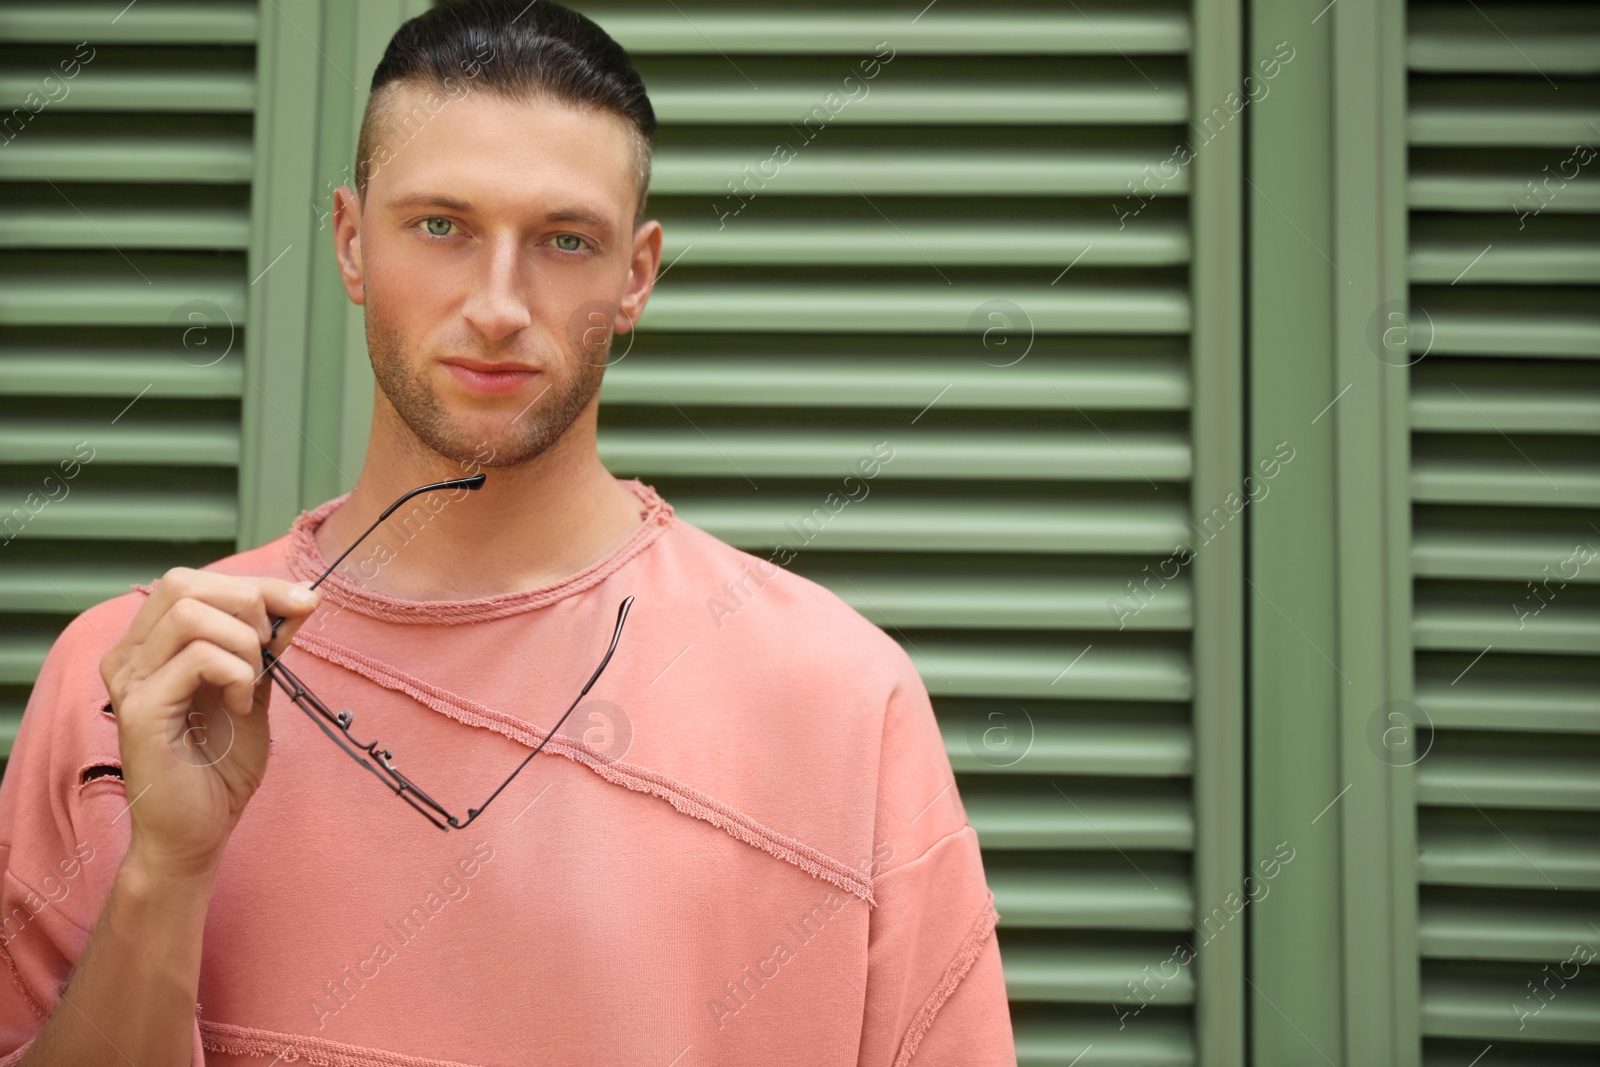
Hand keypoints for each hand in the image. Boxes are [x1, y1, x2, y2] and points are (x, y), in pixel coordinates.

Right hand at [99, 568, 320, 879]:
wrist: (197, 833)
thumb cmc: (219, 766)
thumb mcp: (254, 688)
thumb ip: (268, 643)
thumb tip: (302, 594)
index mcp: (148, 646)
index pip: (193, 581)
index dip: (256, 583)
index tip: (305, 601)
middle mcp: (127, 657)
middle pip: (182, 583)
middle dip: (248, 602)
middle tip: (273, 648)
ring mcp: (128, 683)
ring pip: (189, 613)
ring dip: (242, 641)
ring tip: (253, 682)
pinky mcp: (140, 712)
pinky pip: (198, 657)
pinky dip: (236, 672)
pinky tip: (241, 706)